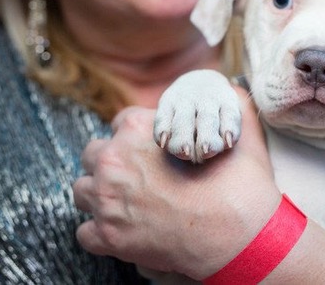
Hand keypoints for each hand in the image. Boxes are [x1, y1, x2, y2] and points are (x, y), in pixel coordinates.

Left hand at [73, 88, 280, 279]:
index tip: (149, 151)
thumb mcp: (241, 131)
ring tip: (129, 204)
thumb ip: (232, 102)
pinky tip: (125, 230)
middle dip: (112, 163)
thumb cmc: (240, 186)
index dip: (137, 136)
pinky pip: (84, 232)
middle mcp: (115, 161)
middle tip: (138, 178)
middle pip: (94, 153)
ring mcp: (107, 200)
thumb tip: (229, 87)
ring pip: (82, 191)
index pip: (121, 122)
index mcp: (140, 129)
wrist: (241, 235)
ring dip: (101, 196)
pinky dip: (101, 232)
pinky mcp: (107, 237)